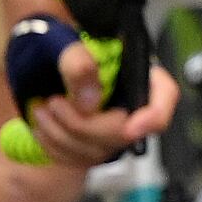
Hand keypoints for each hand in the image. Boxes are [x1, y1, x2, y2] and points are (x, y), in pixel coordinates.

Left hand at [6, 12, 180, 168]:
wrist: (36, 60)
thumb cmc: (56, 44)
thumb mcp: (62, 42)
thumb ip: (77, 64)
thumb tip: (89, 104)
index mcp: (136, 70)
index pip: (164, 96)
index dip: (153, 116)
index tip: (129, 129)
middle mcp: (132, 103)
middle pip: (123, 132)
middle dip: (82, 125)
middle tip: (52, 103)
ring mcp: (114, 128)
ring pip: (97, 150)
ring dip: (61, 135)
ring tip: (39, 110)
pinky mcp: (93, 145)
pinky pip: (79, 159)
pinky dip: (55, 147)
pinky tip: (41, 127)